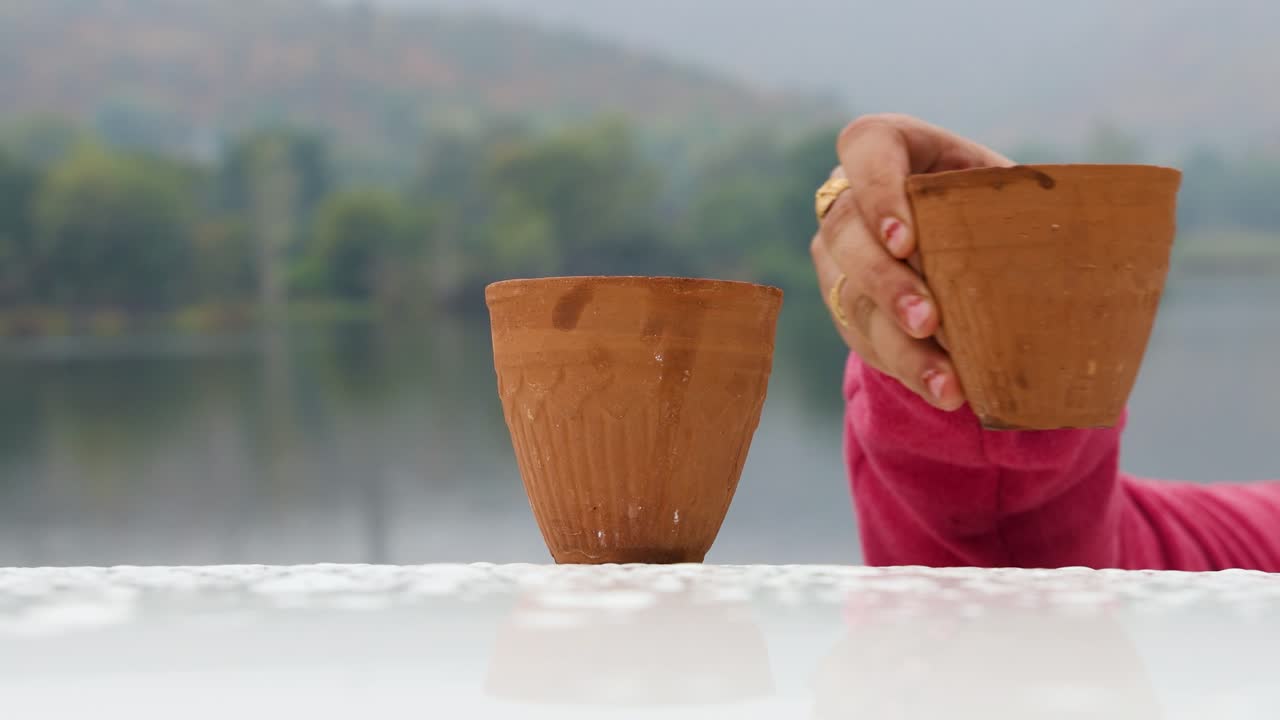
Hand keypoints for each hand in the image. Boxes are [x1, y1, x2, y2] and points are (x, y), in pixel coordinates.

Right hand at [811, 114, 1012, 410]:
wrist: (969, 251)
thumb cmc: (997, 207)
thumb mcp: (1012, 189)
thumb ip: (1037, 196)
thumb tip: (1115, 222)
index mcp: (894, 149)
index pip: (864, 148)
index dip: (877, 191)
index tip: (906, 239)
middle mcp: (852, 201)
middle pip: (846, 234)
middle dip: (886, 283)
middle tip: (927, 320)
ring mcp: (841, 258)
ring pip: (851, 297)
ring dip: (900, 343)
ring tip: (946, 380)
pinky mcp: (847, 309)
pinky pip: (867, 342)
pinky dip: (911, 369)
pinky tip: (946, 390)